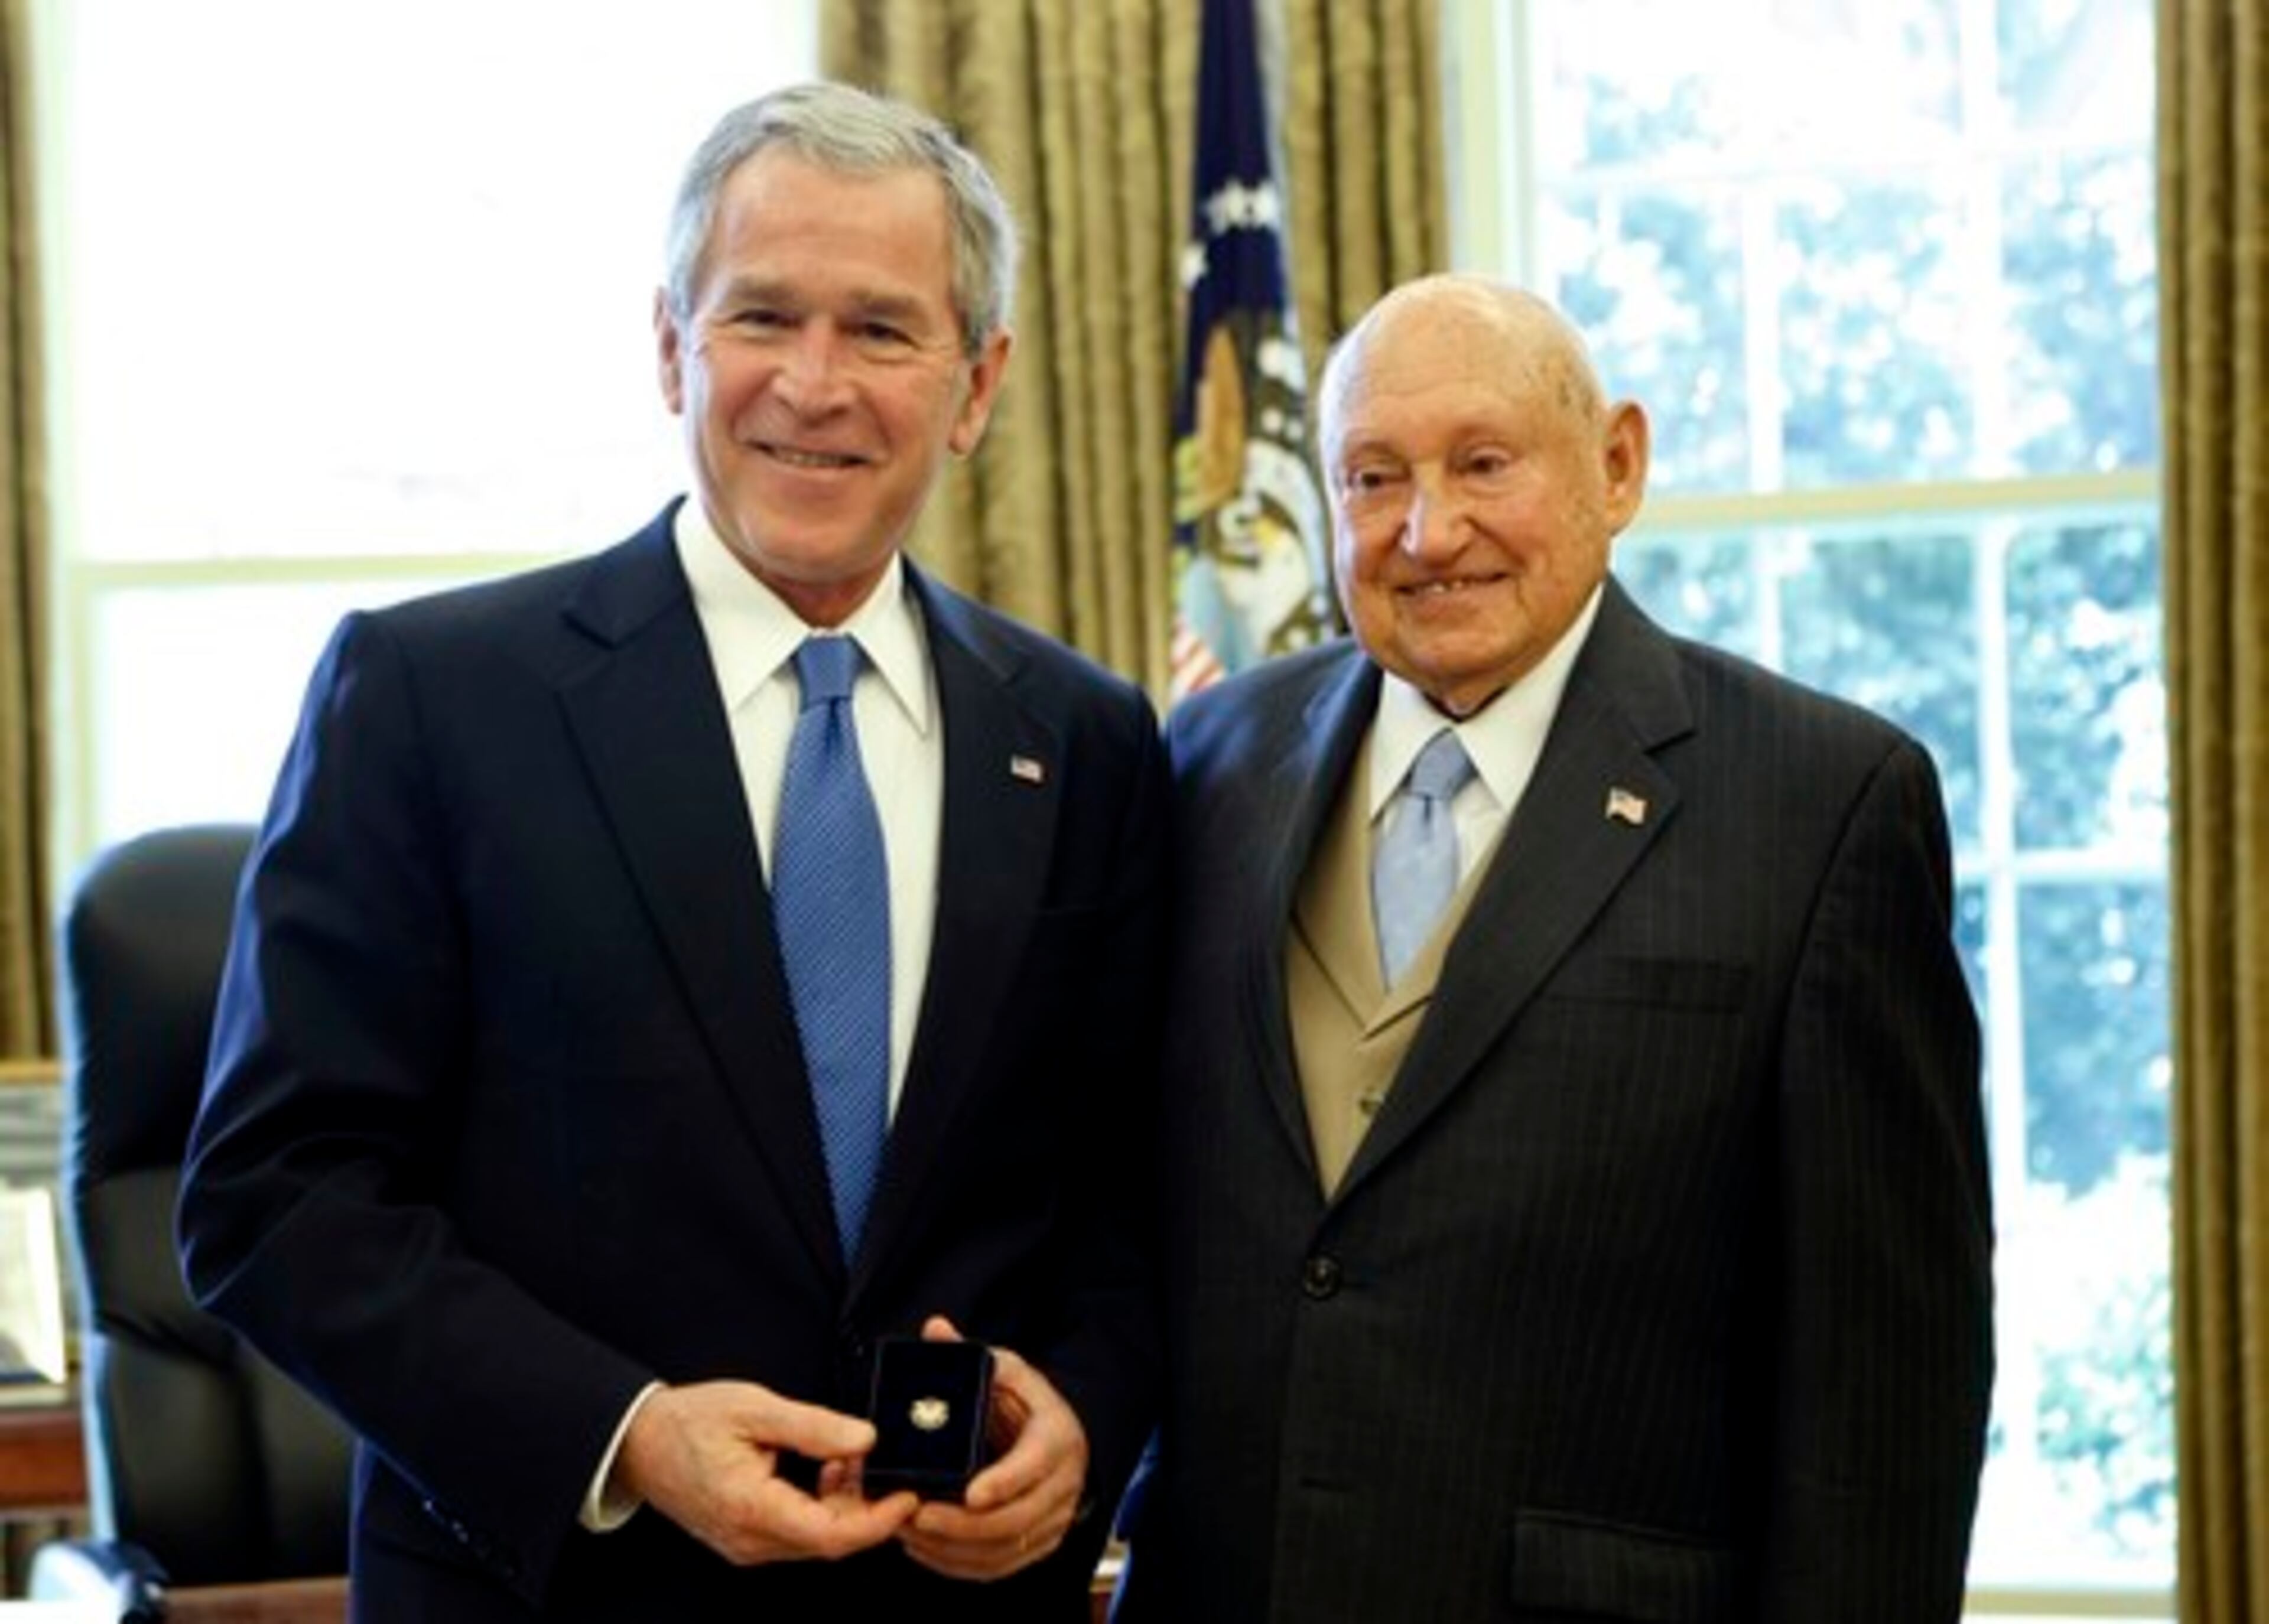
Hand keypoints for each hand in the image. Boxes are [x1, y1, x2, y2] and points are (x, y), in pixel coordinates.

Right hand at [615, 1379, 918, 1565]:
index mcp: (752, 1509)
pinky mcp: (747, 1538)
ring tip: (849, 1456)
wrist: (639, 1442)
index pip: (832, 1536)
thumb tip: (866, 1438)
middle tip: (884, 1463)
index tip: (908, 1495)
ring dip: (845, 1503)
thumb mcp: (756, 1409)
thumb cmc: (689, 1422)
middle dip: (867, 1506)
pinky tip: (828, 1469)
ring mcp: (747, 1544)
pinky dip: (823, 1504)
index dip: (879, 1520)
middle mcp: (750, 1540)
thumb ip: (814, 1426)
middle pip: (831, 1540)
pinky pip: (798, 1531)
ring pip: (817, 1537)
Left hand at [899, 1315, 1089, 1580]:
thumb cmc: (1028, 1404)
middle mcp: (1063, 1484)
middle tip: (918, 1515)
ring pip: (1006, 1548)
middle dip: (964, 1523)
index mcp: (1057, 1437)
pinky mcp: (1039, 1543)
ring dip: (954, 1547)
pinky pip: (1001, 1566)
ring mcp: (1053, 1519)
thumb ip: (971, 1355)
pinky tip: (926, 1550)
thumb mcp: (1006, 1372)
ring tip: (910, 1532)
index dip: (1004, 1481)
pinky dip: (960, 1564)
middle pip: (1017, 1517)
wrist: (1059, 1438)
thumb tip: (935, 1329)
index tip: (970, 1492)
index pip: (1035, 1464)